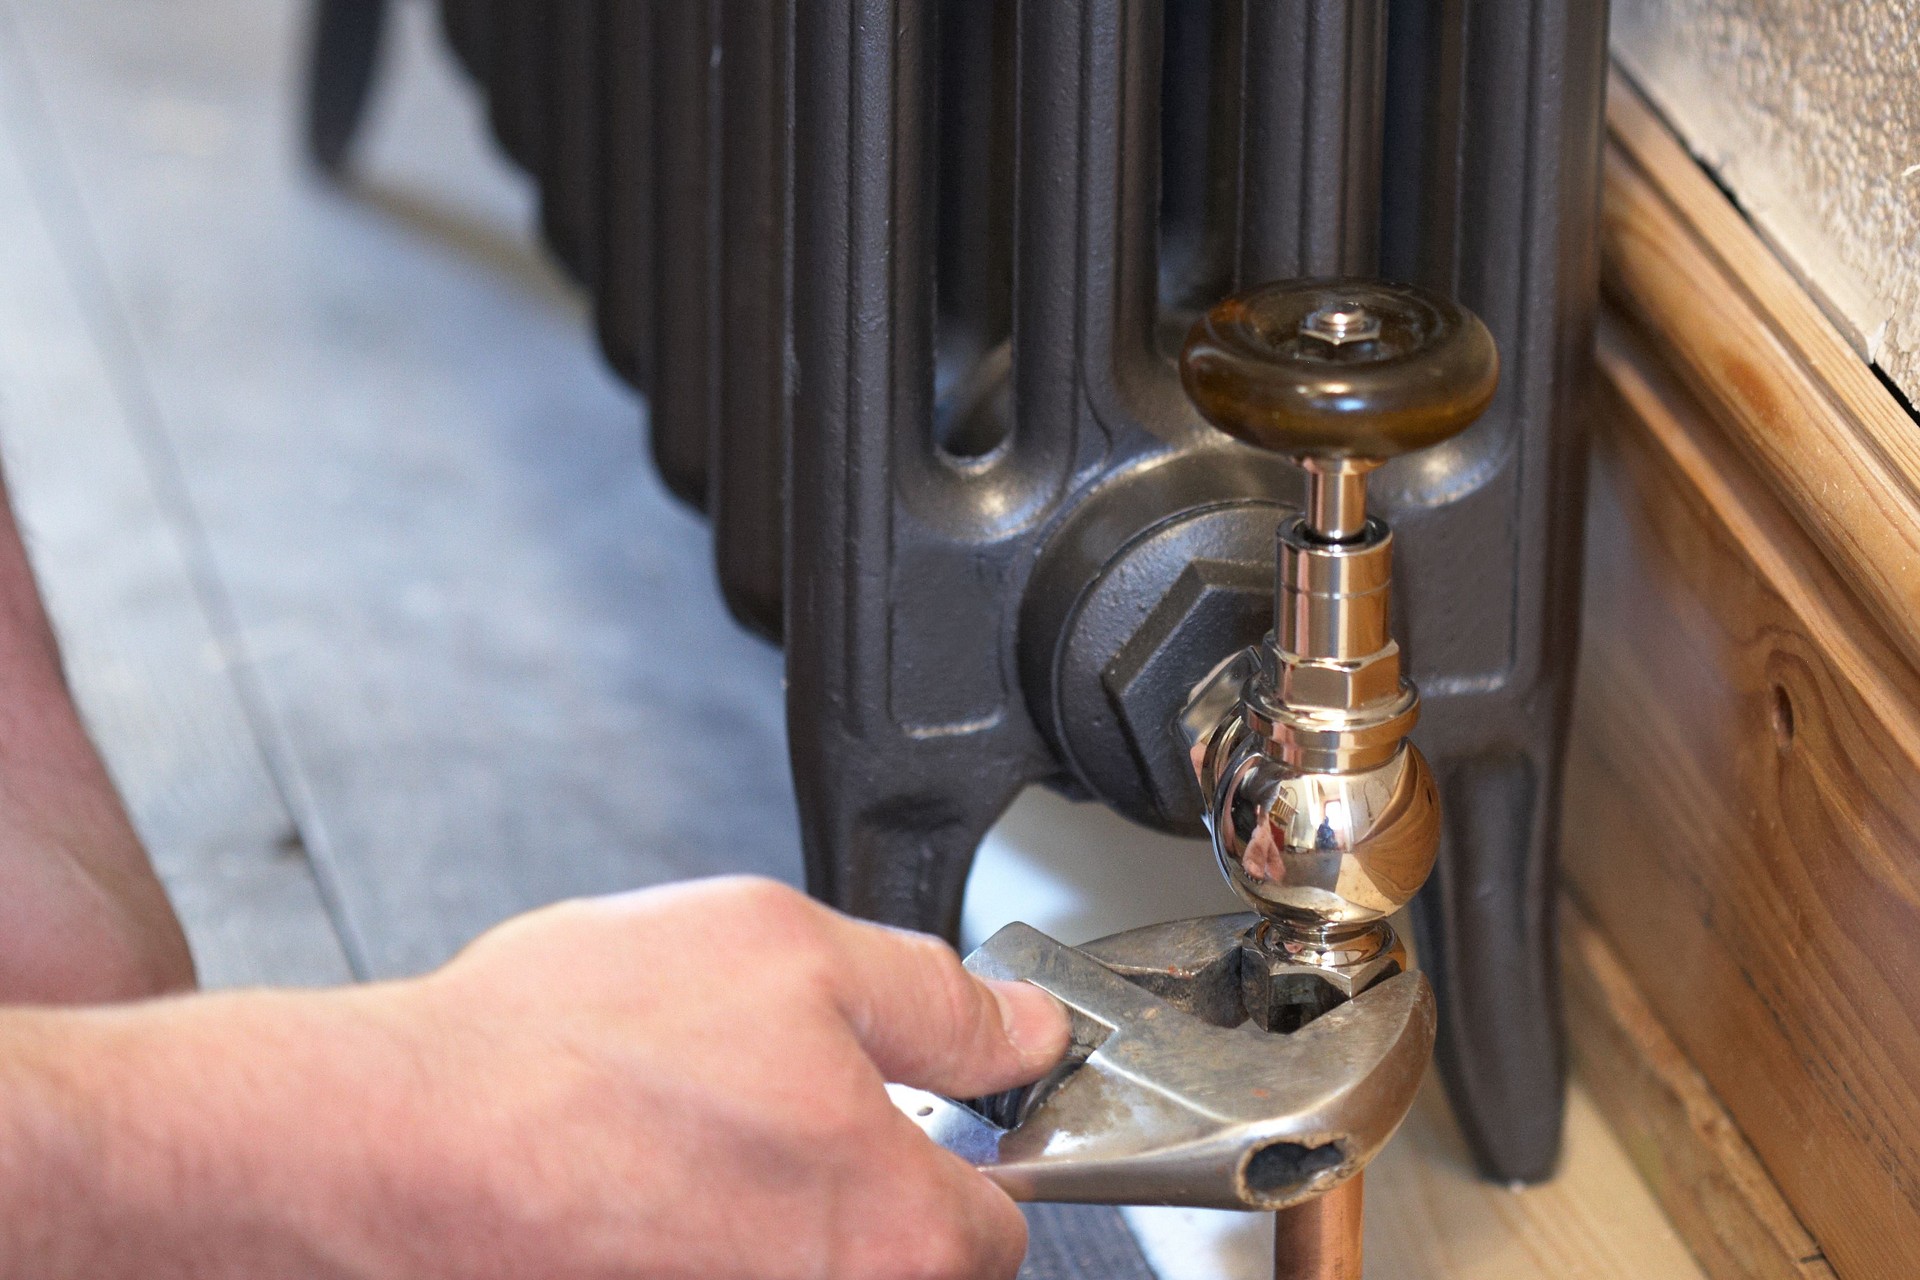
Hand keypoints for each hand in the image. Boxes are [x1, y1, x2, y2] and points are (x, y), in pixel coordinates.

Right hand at [6, 877, 1070, 1278]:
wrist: (388, 1144)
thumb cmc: (567, 1055)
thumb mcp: (788, 950)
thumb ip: (938, 999)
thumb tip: (1023, 1029)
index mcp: (898, 1237)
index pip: (1003, 1225)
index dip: (965, 1143)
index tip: (922, 1104)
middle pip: (909, 1265)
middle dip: (867, 1183)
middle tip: (771, 1101)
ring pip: (807, 1265)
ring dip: (772, 1208)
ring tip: (686, 1133)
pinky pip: (724, 1266)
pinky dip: (700, 1230)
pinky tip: (639, 1174)